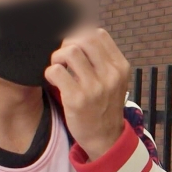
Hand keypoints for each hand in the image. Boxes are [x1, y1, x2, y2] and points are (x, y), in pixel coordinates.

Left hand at [45, 28, 129, 160]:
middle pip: (83, 39)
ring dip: (57, 57)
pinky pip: (55, 71)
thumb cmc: (105, 105)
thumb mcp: (114, 80)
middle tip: (64, 59)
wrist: (105, 138)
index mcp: (120, 67)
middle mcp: (110, 75)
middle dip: (67, 44)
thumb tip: (79, 34)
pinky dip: (50, 73)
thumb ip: (102, 59)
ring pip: (69, 51)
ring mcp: (95, 87)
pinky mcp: (77, 99)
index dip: (81, 36)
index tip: (75, 48)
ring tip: (59, 69)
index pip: (98, 34)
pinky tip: (55, 81)